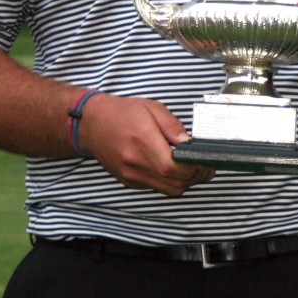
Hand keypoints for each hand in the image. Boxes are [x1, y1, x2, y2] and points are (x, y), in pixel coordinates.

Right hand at [78, 92, 213, 196]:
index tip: (205, 162)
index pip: (171, 167)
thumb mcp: (152, 108)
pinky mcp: (129, 181)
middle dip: (195, 177)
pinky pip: (157, 187)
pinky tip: (173, 169)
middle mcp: (135, 163)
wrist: (92, 125)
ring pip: (167, 190)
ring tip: (192, 168)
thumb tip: (187, 142)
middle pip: (173, 183)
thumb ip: (172, 125)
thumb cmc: (122, 113)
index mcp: (142, 141)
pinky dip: (170, 182)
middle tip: (205, 167)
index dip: (193, 169)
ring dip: (184, 182)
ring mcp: (131, 175)